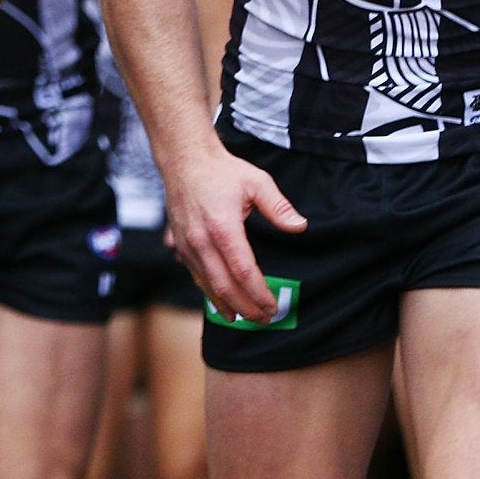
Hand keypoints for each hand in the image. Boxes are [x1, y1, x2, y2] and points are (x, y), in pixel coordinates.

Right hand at [163, 145, 305, 325]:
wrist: (184, 159)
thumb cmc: (221, 170)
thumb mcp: (257, 182)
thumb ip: (279, 207)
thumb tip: (300, 227)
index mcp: (222, 226)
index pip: (243, 271)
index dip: (259, 294)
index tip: (273, 307)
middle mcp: (201, 239)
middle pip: (224, 285)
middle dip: (245, 307)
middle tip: (263, 319)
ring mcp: (187, 243)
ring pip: (206, 284)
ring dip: (225, 305)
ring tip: (243, 318)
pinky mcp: (179, 243)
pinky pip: (194, 274)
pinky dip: (208, 291)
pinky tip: (220, 301)